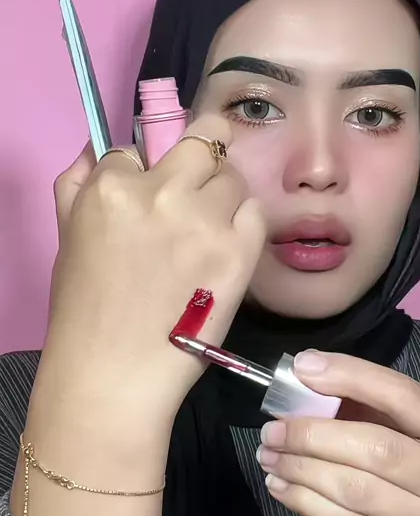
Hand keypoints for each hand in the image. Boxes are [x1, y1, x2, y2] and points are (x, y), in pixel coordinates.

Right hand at [37, 115, 265, 437]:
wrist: (115, 374)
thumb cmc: (84, 311)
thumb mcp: (67, 237)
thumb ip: (77, 183)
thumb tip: (101, 149)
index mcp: (112, 188)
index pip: (136, 149)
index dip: (142, 169)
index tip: (147, 195)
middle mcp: (162, 194)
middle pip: (203, 141)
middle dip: (200, 159)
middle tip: (194, 191)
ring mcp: (205, 222)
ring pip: (233, 175)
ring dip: (223, 195)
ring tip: (208, 231)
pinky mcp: (239, 251)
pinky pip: (256, 212)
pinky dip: (245, 224)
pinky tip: (225, 248)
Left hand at [257, 350, 419, 515]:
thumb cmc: (411, 495)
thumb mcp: (403, 446)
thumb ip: (366, 410)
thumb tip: (307, 376)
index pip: (407, 397)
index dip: (354, 376)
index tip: (304, 366)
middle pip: (376, 448)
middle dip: (313, 434)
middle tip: (272, 429)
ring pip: (353, 488)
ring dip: (299, 467)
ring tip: (269, 456)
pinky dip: (301, 501)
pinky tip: (279, 487)